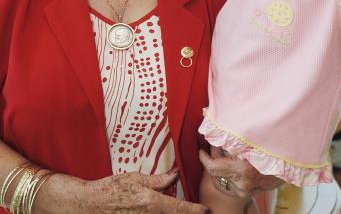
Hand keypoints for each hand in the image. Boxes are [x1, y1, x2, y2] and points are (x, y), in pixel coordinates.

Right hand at [42, 170, 208, 213]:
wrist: (90, 204)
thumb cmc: (112, 188)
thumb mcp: (136, 178)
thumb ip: (157, 179)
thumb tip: (174, 174)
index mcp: (151, 203)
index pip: (178, 208)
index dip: (194, 210)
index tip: (206, 210)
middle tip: (198, 211)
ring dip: (172, 213)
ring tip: (181, 210)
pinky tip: (162, 210)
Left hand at [199, 148, 283, 198]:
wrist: (291, 164)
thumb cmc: (272, 149)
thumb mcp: (251, 141)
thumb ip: (231, 140)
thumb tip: (214, 133)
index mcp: (243, 170)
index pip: (213, 168)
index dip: (205, 158)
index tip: (201, 152)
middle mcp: (243, 183)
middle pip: (218, 172)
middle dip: (215, 158)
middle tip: (216, 146)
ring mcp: (247, 190)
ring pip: (226, 177)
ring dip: (224, 165)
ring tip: (228, 151)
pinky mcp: (250, 193)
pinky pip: (234, 181)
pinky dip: (232, 171)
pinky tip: (237, 161)